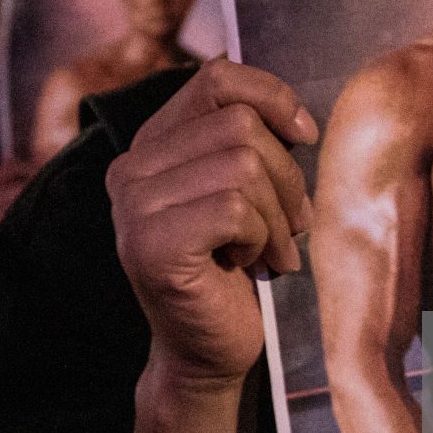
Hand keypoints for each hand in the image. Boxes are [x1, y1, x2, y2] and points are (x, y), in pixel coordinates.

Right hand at [106, 58, 315, 384]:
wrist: (208, 353)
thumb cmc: (233, 272)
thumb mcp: (243, 191)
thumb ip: (249, 143)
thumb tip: (295, 118)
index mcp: (150, 146)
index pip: (216, 78)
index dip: (272, 96)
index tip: (303, 135)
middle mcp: (130, 169)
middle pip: (240, 125)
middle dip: (285, 177)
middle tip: (288, 226)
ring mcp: (134, 207)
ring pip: (243, 165)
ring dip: (277, 216)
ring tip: (270, 252)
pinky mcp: (152, 244)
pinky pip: (235, 208)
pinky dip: (262, 238)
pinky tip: (251, 266)